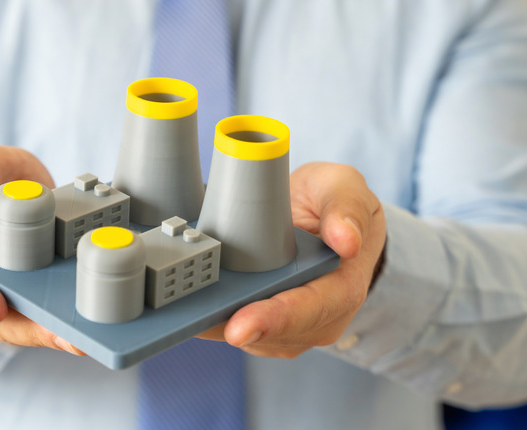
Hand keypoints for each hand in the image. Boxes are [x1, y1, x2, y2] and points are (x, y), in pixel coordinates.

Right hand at [0, 144, 84, 354]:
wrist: (12, 184)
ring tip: (83, 339)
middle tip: (58, 334)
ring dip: (56, 333)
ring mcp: (8, 295)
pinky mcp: (40, 295)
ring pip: (27, 322)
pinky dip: (73, 320)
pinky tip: (96, 326)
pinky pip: (53, 311)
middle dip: (27, 329)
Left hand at [199, 162, 385, 357]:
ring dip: (215, 324)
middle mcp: (319, 317)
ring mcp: (291, 328)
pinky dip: (210, 318)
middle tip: (193, 321)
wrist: (323, 219)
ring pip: (248, 337)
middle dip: (231, 327)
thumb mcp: (344, 188)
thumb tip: (347, 241)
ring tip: (179, 311)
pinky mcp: (265, 327)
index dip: (273, 320)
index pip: (309, 310)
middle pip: (272, 333)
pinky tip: (187, 306)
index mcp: (342, 288)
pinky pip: (233, 327)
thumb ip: (346, 208)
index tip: (240, 327)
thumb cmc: (333, 203)